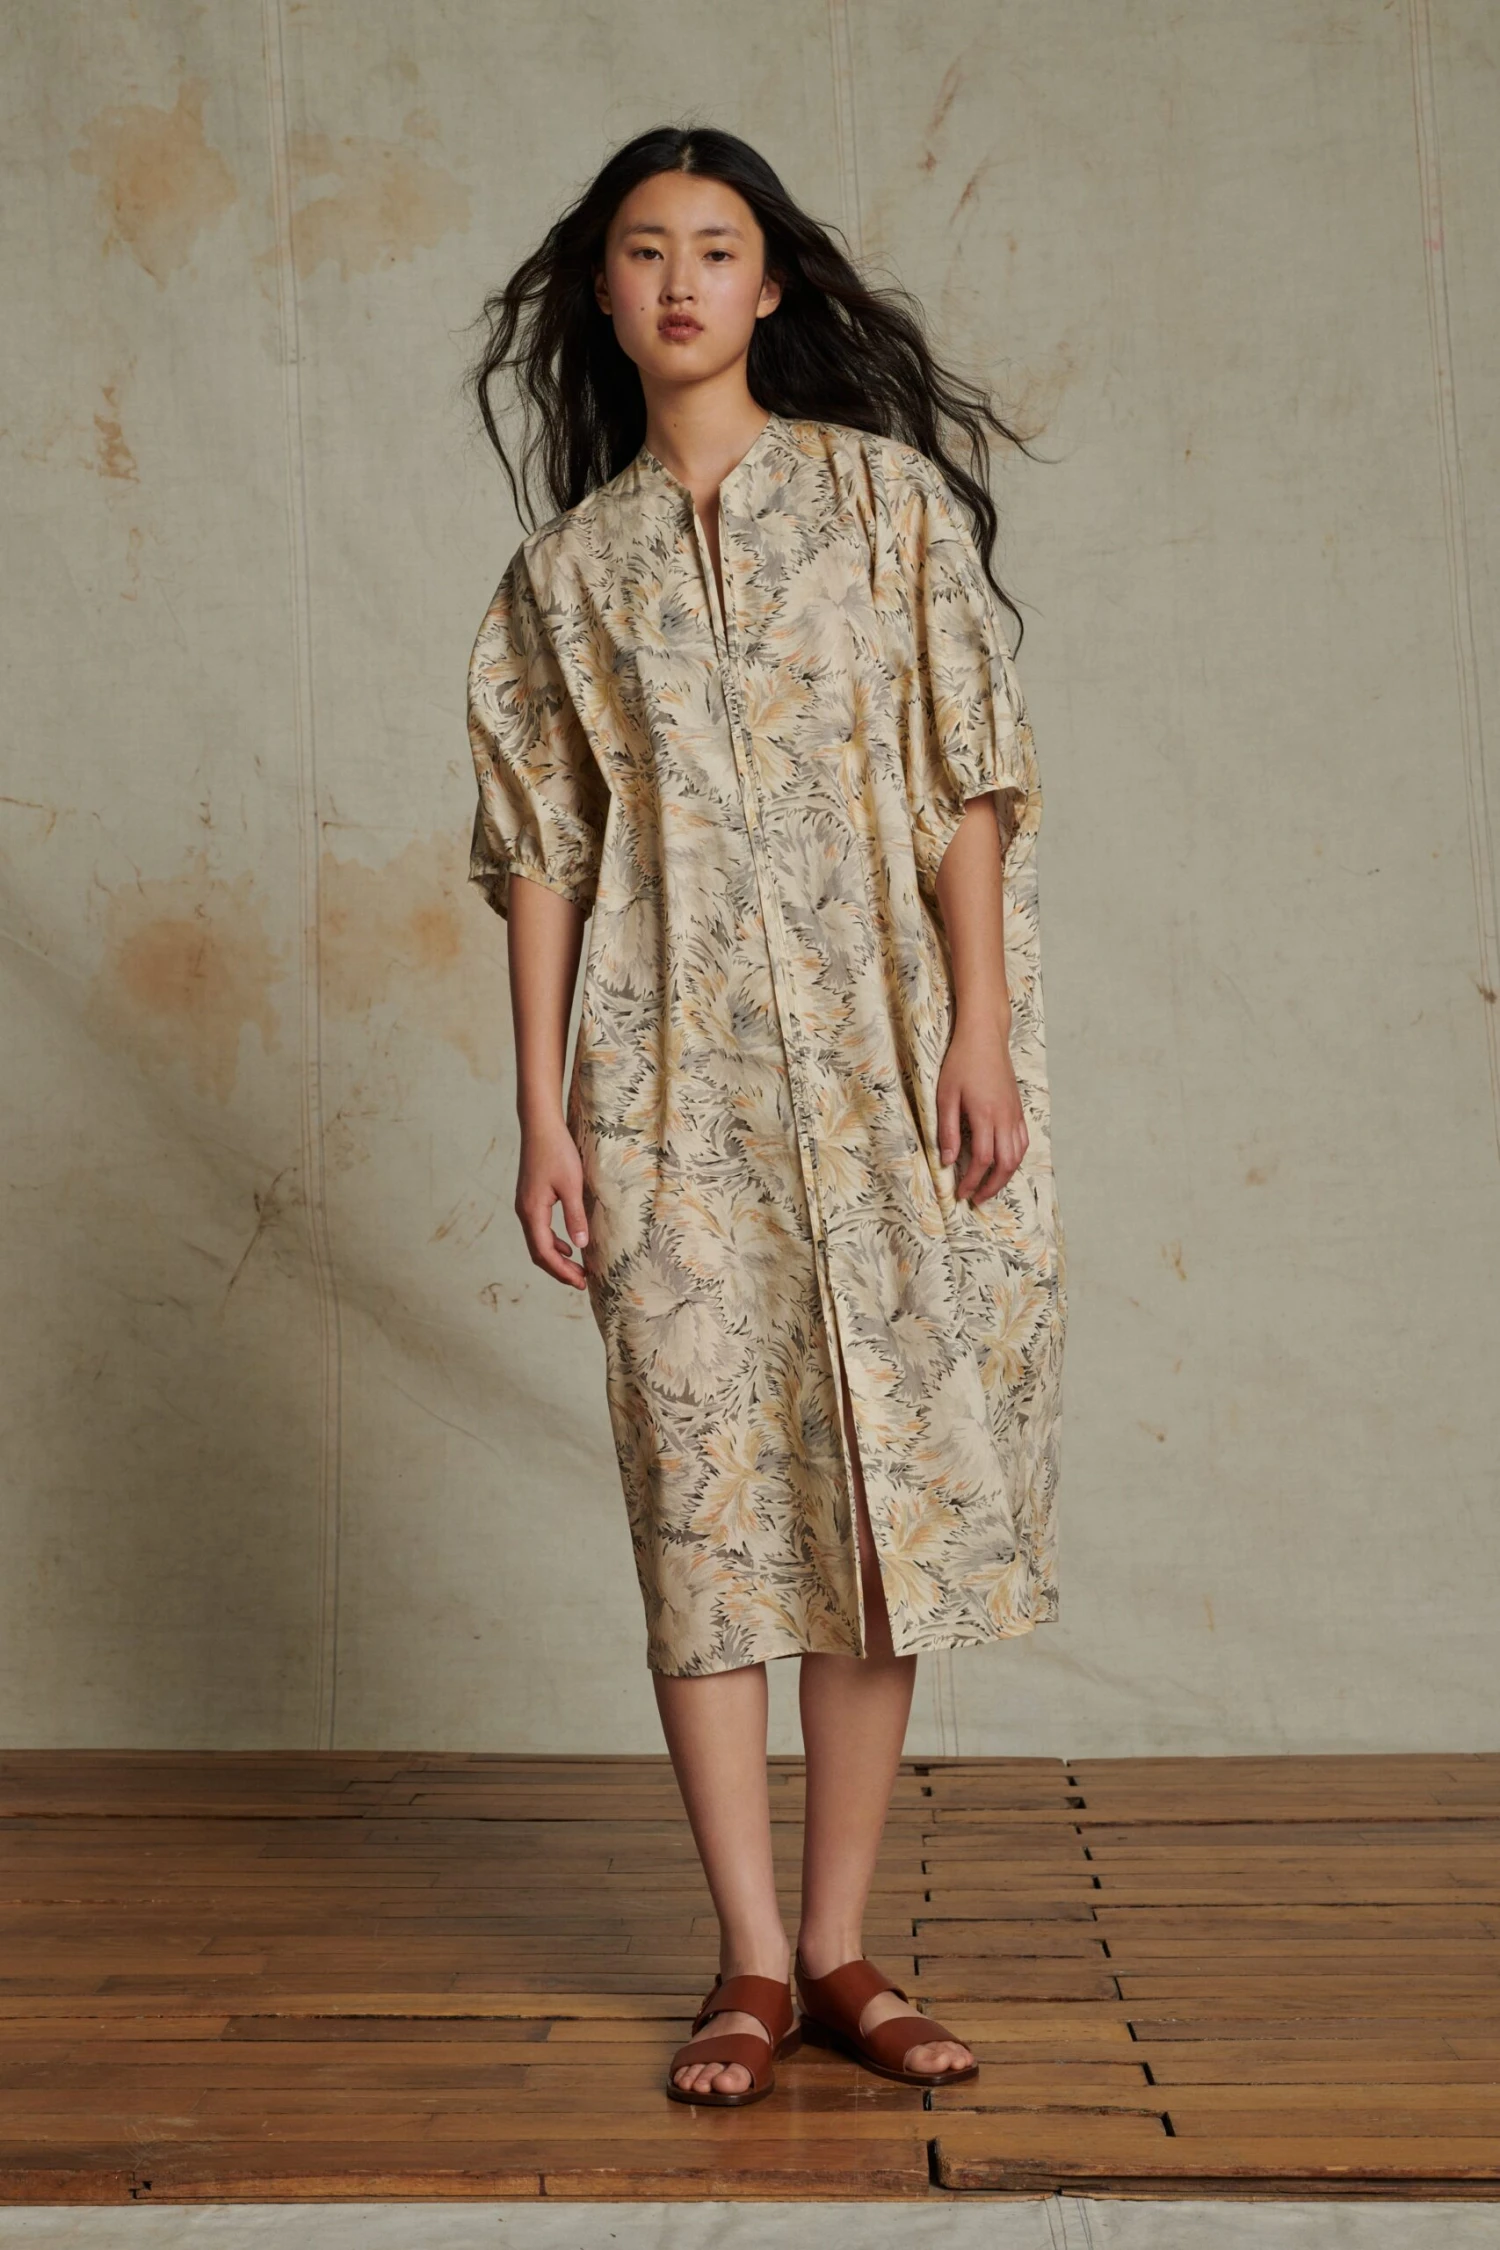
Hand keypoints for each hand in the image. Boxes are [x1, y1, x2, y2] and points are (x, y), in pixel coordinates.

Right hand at [516, 1116, 589, 1287]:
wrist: (540, 1126)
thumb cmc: (557, 1151)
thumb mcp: (572, 1185)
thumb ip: (575, 1216)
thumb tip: (580, 1246)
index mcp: (533, 1212)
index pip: (545, 1253)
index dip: (562, 1271)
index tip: (581, 1282)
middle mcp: (525, 1212)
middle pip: (538, 1252)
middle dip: (559, 1270)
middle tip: (581, 1281)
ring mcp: (525, 1205)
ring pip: (538, 1242)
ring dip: (556, 1257)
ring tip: (576, 1268)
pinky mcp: (530, 1198)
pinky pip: (539, 1229)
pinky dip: (553, 1242)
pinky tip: (568, 1244)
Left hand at [936, 1017, 1027, 1203]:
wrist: (985, 1037)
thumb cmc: (961, 1063)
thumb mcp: (945, 1096)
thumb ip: (946, 1130)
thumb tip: (946, 1161)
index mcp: (985, 1115)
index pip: (982, 1160)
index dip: (972, 1181)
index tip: (961, 1193)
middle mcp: (1005, 1118)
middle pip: (1006, 1164)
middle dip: (992, 1186)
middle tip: (978, 1199)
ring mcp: (1014, 1113)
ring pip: (1018, 1155)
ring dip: (1005, 1176)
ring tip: (990, 1186)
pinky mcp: (1018, 1108)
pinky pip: (1023, 1141)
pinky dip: (1015, 1158)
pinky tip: (1003, 1163)